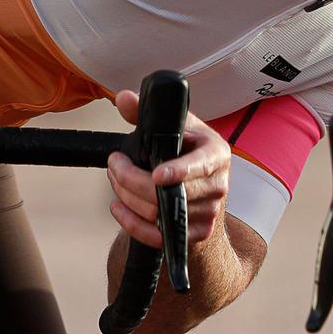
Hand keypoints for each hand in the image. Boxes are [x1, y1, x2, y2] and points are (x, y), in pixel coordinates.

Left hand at [106, 89, 230, 249]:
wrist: (204, 189)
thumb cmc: (188, 153)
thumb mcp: (174, 127)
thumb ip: (145, 112)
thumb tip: (124, 98)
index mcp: (216, 154)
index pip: (201, 165)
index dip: (179, 171)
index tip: (157, 174)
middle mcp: (218, 184)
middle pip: (171, 193)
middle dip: (131, 179)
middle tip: (114, 165)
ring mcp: (210, 211)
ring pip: (158, 213)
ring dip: (127, 197)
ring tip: (116, 180)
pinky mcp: (197, 232)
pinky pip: (158, 235)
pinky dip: (131, 223)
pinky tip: (119, 207)